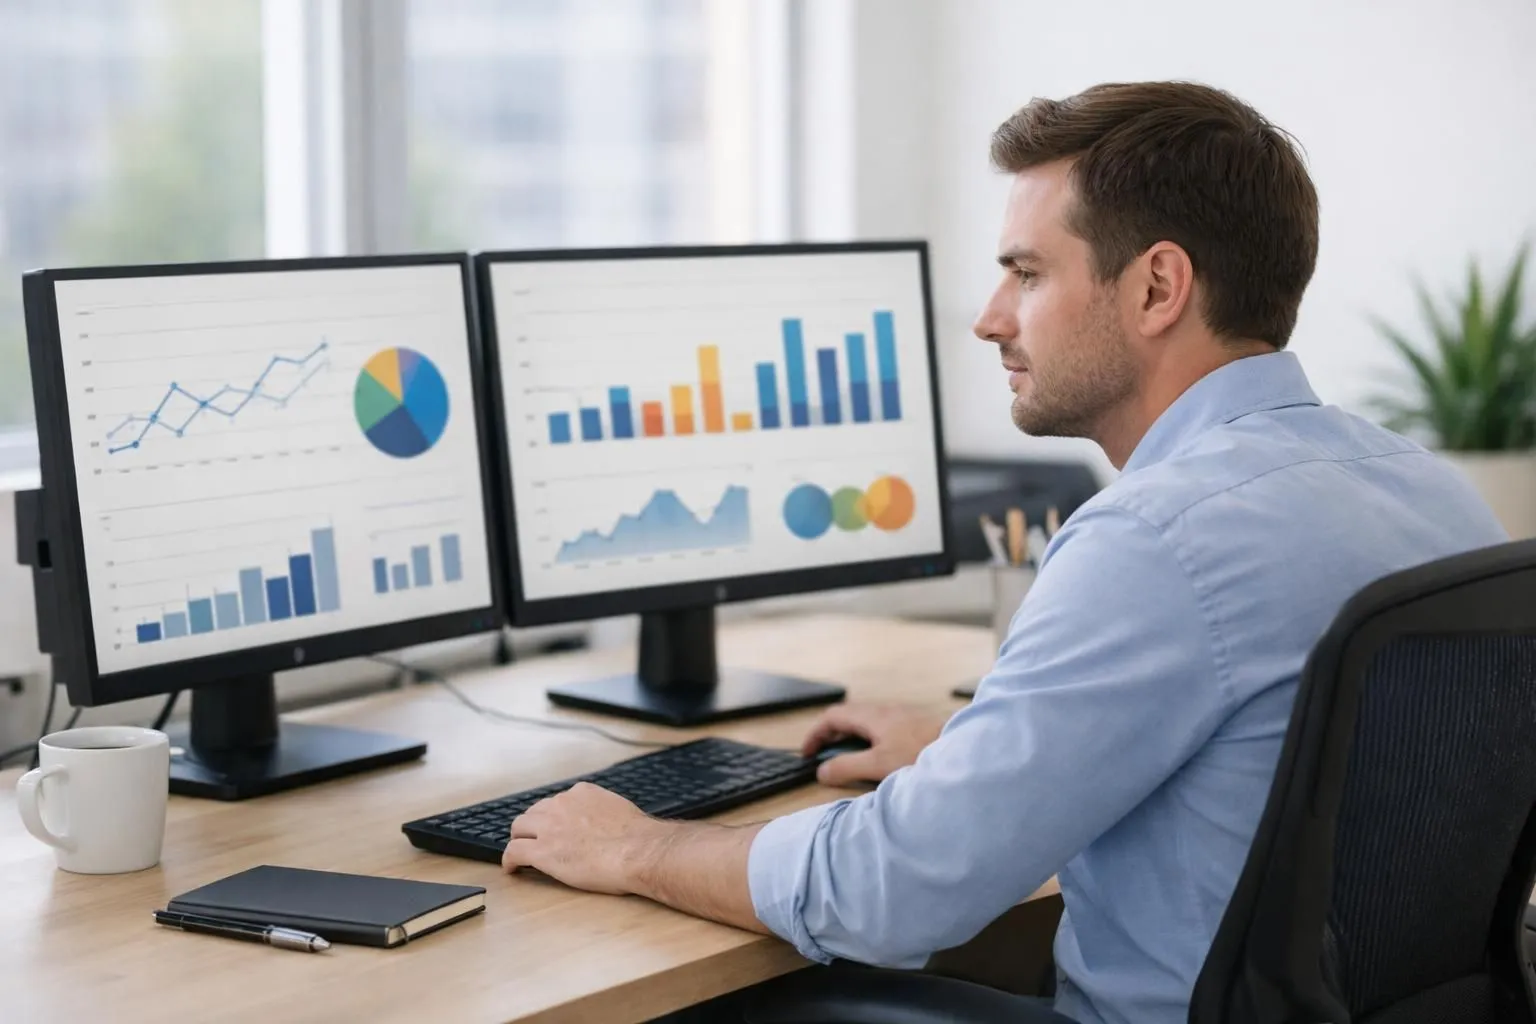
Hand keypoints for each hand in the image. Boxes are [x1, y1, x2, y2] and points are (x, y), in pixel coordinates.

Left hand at [502, 782, 670, 894]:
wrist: (637, 851)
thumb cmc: (637, 837)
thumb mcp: (619, 810)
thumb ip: (604, 811)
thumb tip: (605, 822)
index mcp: (582, 793)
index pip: (557, 801)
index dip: (553, 817)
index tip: (555, 827)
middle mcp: (561, 804)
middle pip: (534, 812)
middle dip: (533, 826)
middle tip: (535, 840)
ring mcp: (549, 827)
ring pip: (519, 828)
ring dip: (520, 839)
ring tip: (521, 852)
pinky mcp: (542, 851)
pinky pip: (514, 851)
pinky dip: (510, 860)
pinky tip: (512, 868)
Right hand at [801, 703, 948, 785]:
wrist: (963, 752)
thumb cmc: (922, 755)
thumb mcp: (878, 766)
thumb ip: (847, 768)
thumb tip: (822, 771)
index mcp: (872, 716)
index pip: (832, 716)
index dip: (815, 734)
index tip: (807, 753)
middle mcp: (884, 710)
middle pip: (847, 717)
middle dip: (830, 736)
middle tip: (823, 757)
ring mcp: (900, 716)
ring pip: (864, 722)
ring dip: (849, 739)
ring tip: (847, 761)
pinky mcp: (912, 725)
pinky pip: (880, 727)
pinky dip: (867, 740)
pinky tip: (877, 759)